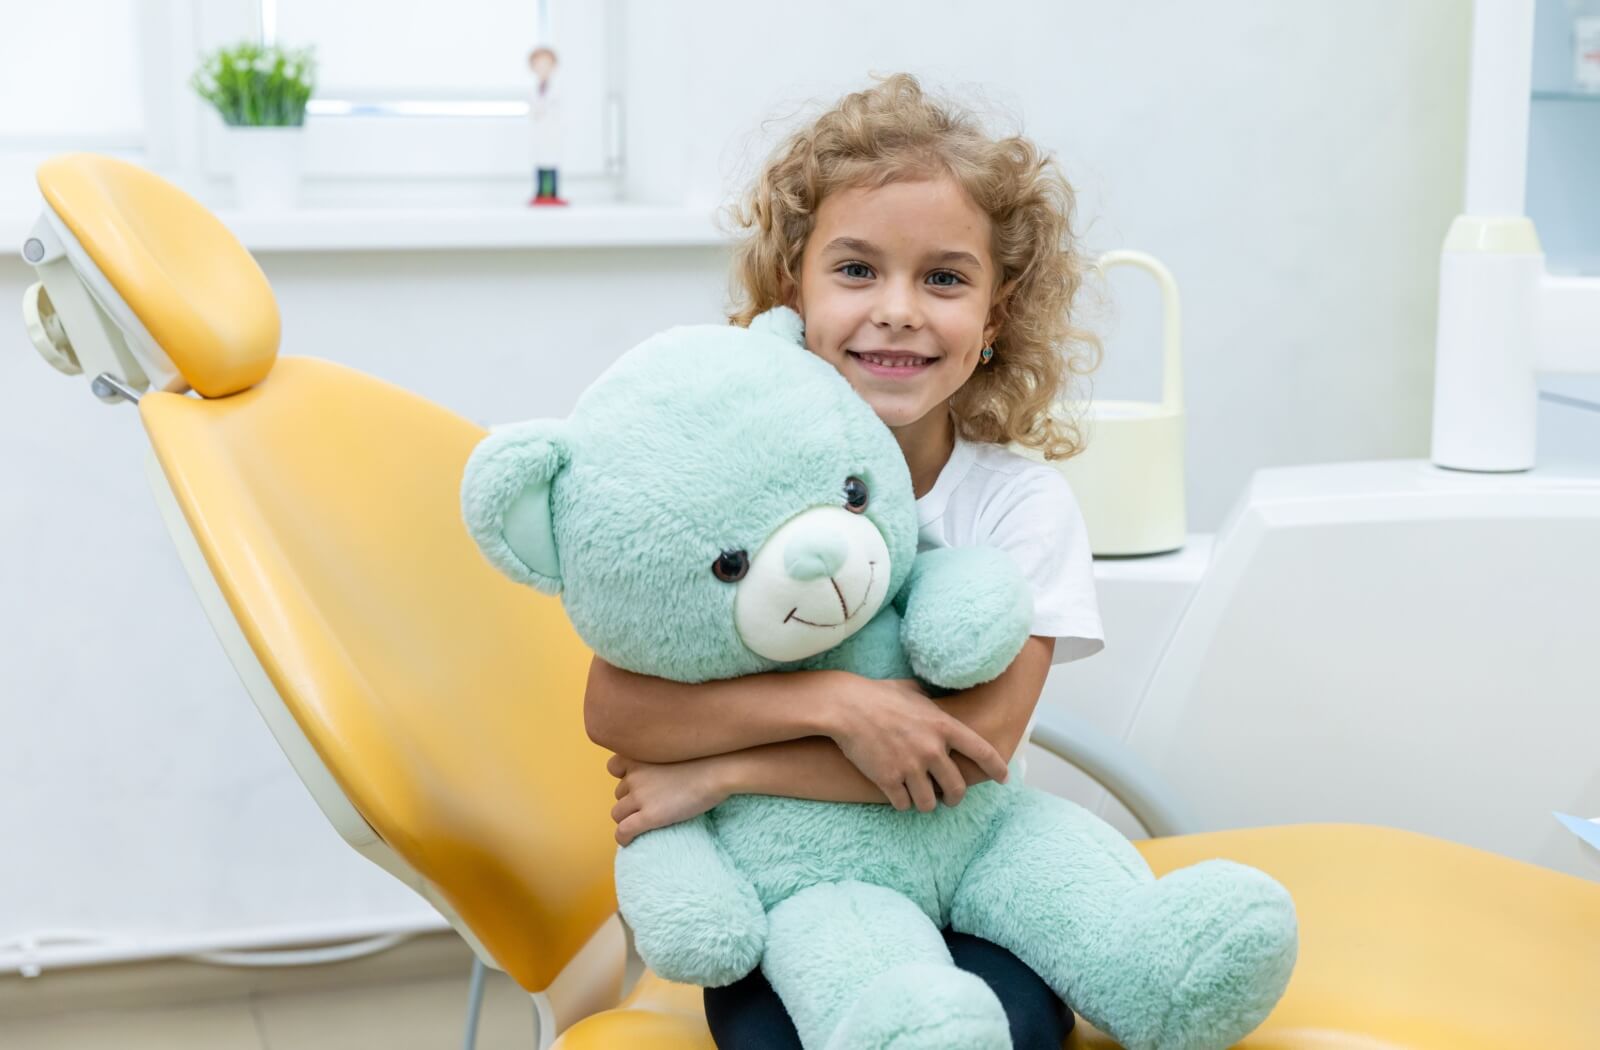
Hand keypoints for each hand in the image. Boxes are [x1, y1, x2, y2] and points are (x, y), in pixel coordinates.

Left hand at [608, 752, 733, 846]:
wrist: (718, 771)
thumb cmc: (706, 758)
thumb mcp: (674, 749)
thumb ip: (660, 758)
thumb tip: (660, 772)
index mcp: (639, 756)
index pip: (613, 767)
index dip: (623, 777)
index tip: (637, 783)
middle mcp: (634, 774)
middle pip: (618, 793)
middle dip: (630, 799)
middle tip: (650, 805)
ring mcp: (640, 796)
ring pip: (618, 813)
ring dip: (627, 818)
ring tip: (643, 822)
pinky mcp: (649, 816)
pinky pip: (624, 830)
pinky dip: (623, 837)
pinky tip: (628, 841)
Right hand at [827, 677, 1008, 812]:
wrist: (845, 707)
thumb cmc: (878, 694)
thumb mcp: (913, 692)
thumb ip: (932, 705)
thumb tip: (940, 704)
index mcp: (943, 726)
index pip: (982, 752)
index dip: (996, 768)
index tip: (1004, 779)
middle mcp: (931, 749)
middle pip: (957, 789)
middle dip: (954, 798)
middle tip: (948, 798)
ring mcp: (910, 766)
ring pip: (929, 804)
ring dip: (925, 803)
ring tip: (919, 798)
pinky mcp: (888, 779)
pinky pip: (903, 804)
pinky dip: (902, 802)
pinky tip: (897, 795)